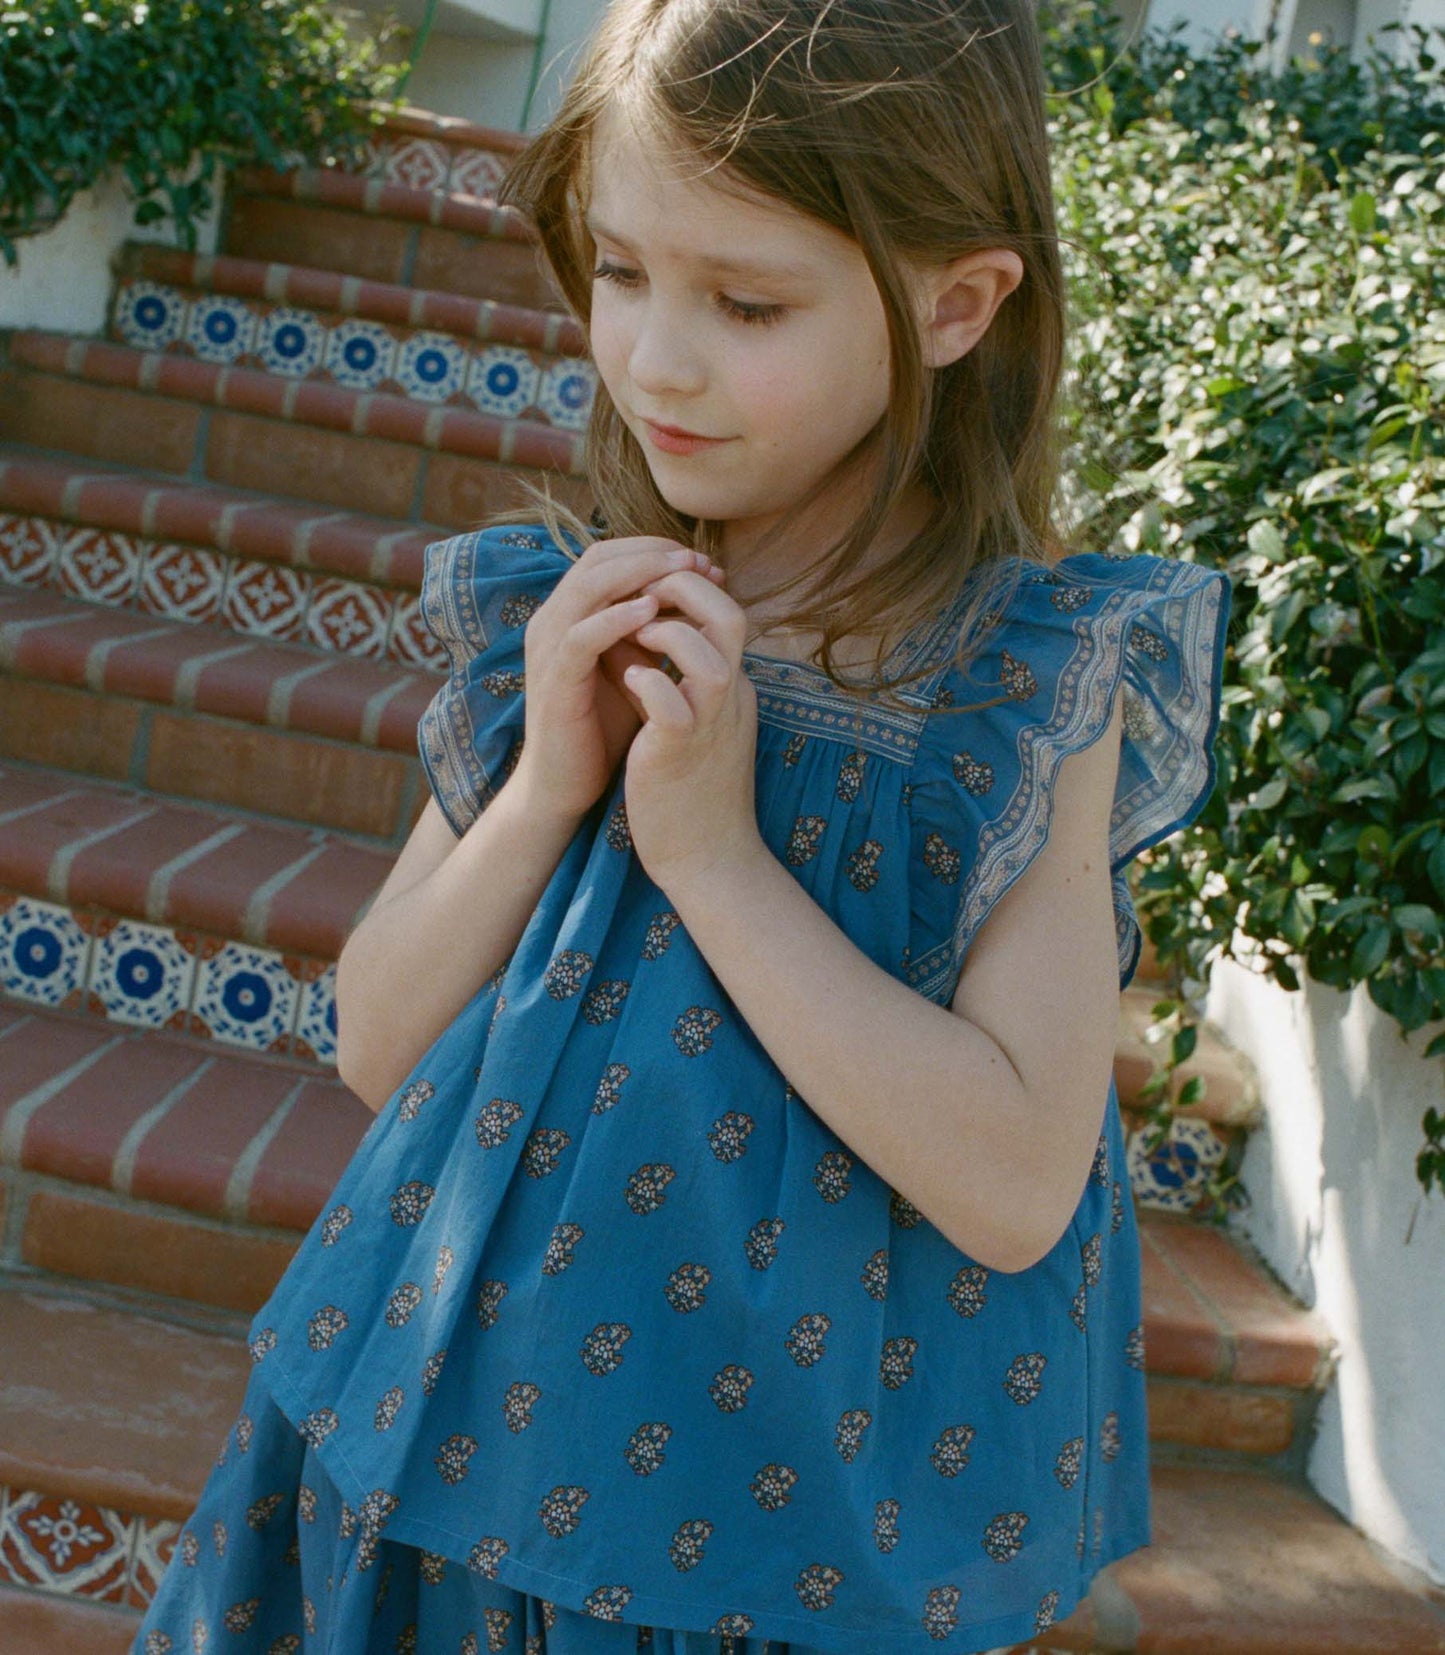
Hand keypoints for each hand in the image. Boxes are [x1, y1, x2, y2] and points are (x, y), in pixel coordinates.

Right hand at [510, 536, 723, 819]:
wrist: (565, 783)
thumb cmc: (603, 726)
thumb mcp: (634, 666)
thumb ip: (653, 631)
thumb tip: (698, 596)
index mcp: (570, 613)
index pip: (609, 556)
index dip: (656, 551)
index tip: (703, 562)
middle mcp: (552, 620)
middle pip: (599, 559)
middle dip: (653, 554)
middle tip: (698, 560)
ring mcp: (548, 646)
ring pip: (588, 586)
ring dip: (639, 573)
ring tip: (682, 572)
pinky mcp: (552, 677)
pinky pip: (581, 635)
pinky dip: (616, 617)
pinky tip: (651, 611)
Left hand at [620, 566, 766, 896]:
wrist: (708, 858)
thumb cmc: (690, 788)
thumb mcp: (689, 719)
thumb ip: (670, 675)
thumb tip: (630, 632)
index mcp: (732, 687)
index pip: (725, 613)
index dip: (687, 589)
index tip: (646, 592)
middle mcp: (730, 699)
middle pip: (730, 617)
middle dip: (682, 590)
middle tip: (641, 595)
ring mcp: (710, 725)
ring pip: (707, 656)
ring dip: (664, 633)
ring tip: (632, 639)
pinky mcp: (681, 753)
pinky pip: (671, 703)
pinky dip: (646, 682)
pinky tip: (627, 683)